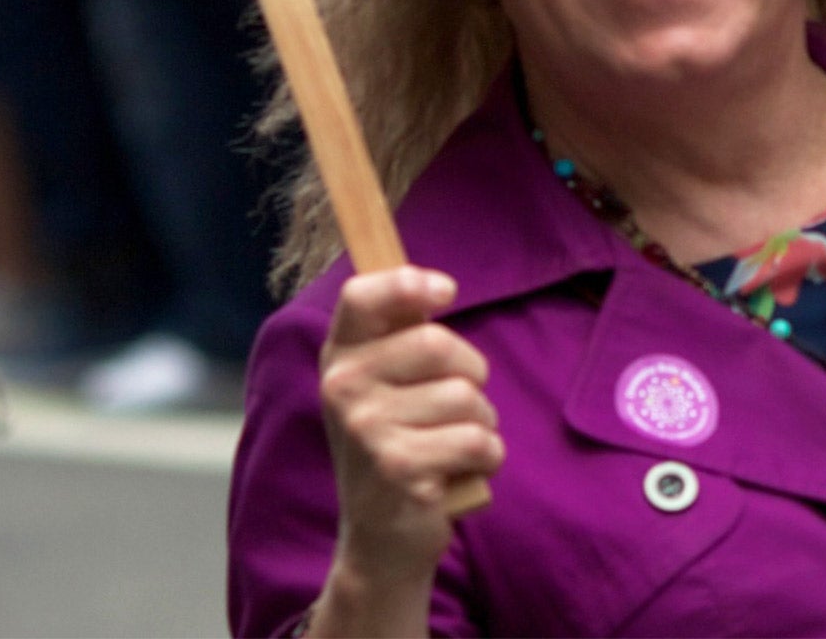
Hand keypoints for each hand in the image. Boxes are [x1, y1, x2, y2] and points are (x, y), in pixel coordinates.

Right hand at [319, 267, 503, 595]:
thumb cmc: (394, 448)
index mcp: (338, 359)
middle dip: (471, 371)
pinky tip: (462, 471)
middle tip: (460, 401)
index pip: (361, 295)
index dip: (409, 283)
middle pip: (436, 342)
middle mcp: (343, 388)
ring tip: (454, 444)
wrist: (379, 542)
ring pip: (466, 396)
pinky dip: (487, 456)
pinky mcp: (400, 469)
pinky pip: (477, 440)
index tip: (446, 291)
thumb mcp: (380, 389)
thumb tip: (432, 285)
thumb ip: (398, 338)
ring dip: (481, 423)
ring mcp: (367, 430)